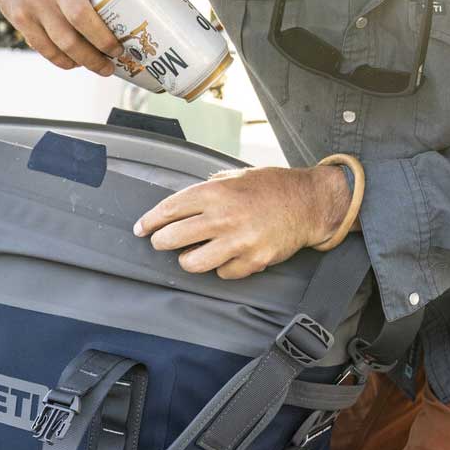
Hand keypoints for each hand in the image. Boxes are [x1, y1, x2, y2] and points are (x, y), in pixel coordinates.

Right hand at [0, 0, 147, 75]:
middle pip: (81, 16)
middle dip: (104, 41)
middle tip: (120, 52)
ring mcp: (34, 1)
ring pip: (65, 41)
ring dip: (88, 59)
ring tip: (104, 67)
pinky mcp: (21, 18)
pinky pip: (46, 48)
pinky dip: (64, 61)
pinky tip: (77, 63)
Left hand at [133, 166, 351, 279]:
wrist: (308, 203)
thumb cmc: (272, 187)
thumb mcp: (236, 176)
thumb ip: (209, 187)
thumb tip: (181, 203)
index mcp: (216, 192)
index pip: (169, 210)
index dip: (150, 221)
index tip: (141, 228)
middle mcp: (223, 217)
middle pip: (172, 239)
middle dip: (161, 242)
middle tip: (162, 242)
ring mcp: (238, 242)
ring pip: (192, 263)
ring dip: (187, 260)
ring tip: (191, 254)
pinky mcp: (252, 261)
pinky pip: (222, 273)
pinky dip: (220, 267)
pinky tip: (226, 256)